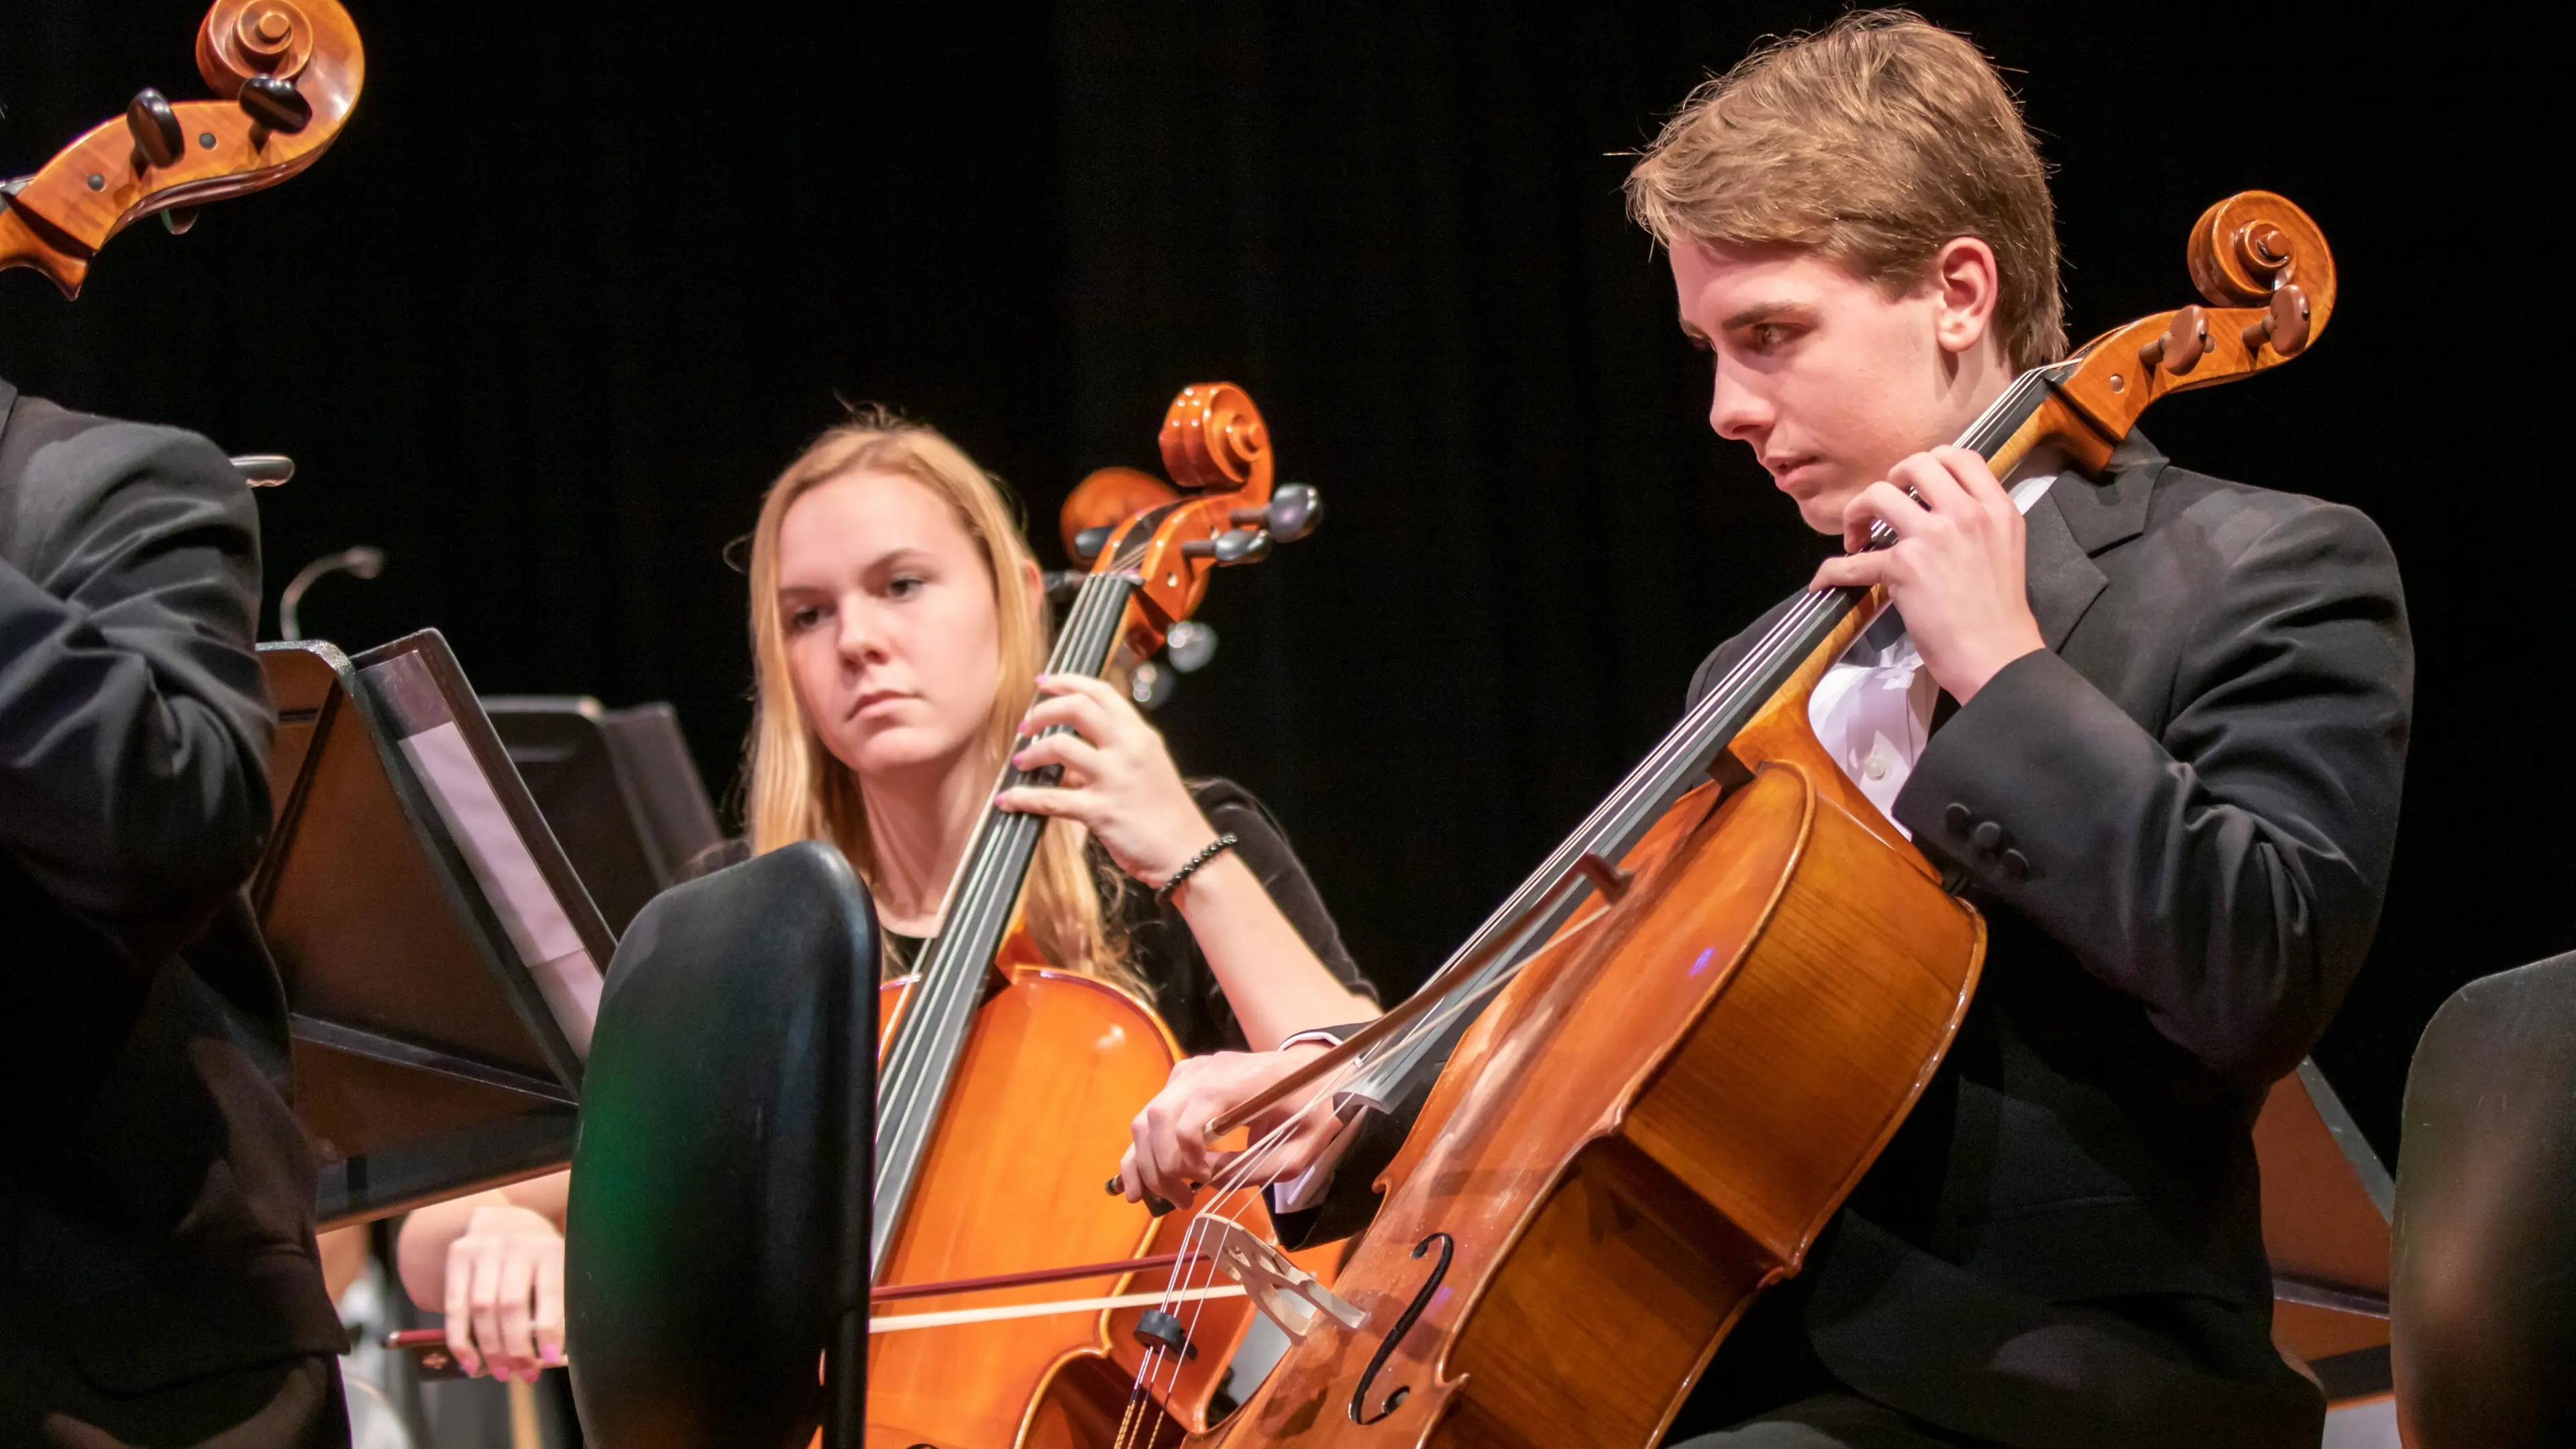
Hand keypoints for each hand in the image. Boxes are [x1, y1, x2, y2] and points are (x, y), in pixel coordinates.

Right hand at [442, 1204, 563, 1381]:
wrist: (505, 1218)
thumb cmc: (538, 1256)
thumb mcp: (558, 1268)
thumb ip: (558, 1305)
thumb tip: (553, 1357)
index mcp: (549, 1248)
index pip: (549, 1294)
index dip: (548, 1330)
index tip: (549, 1359)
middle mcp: (516, 1244)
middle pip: (510, 1304)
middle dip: (516, 1347)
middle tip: (524, 1373)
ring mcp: (483, 1248)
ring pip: (481, 1308)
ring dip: (490, 1348)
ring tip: (501, 1372)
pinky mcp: (458, 1255)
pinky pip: (454, 1305)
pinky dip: (460, 1340)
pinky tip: (470, 1362)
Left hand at [995, 674, 1214, 884]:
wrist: (1188, 853)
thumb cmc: (1167, 814)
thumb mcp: (1149, 768)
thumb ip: (1115, 753)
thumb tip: (1070, 755)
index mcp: (1140, 735)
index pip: (1101, 692)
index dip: (1067, 681)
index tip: (1044, 682)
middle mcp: (1128, 749)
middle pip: (1077, 707)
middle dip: (1043, 711)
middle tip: (1026, 725)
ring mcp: (1114, 779)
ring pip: (1060, 747)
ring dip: (1032, 752)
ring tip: (1021, 761)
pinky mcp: (1101, 812)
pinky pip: (1051, 799)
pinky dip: (1023, 797)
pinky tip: (1008, 799)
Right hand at [1118, 1042, 1342, 1210]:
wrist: (1311, 1067)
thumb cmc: (1311, 1107)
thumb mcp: (1300, 1148)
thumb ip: (1258, 1168)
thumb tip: (1211, 1183)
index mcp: (1232, 1086)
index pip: (1187, 1127)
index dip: (1189, 1163)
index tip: (1207, 1182)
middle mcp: (1200, 1073)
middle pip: (1157, 1122)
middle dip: (1161, 1170)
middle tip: (1183, 1201)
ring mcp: (1188, 1072)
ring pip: (1145, 1119)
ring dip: (1145, 1164)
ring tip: (1162, 1198)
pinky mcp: (1182, 1079)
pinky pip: (1149, 1114)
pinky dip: (1139, 1150)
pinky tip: (1134, 1183)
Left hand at [1809, 446, 2044, 702]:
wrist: (1997, 656)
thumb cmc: (1999, 614)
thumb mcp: (2005, 549)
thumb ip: (1979, 522)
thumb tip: (1940, 510)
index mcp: (1997, 508)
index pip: (1961, 456)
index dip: (1930, 462)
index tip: (1914, 485)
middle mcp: (1967, 514)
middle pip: (1916, 465)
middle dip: (1890, 481)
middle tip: (1883, 508)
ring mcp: (1934, 536)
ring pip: (1878, 495)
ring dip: (1857, 512)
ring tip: (1857, 537)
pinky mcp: (1905, 566)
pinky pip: (1853, 561)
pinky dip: (1831, 571)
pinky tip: (1825, 580)